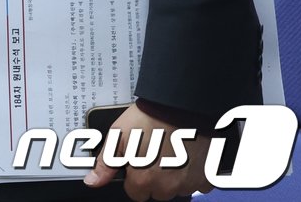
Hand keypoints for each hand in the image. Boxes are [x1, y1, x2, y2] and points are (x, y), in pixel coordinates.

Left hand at [84, 103, 210, 199]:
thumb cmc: (151, 118)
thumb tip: (92, 182)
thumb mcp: (118, 136)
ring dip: (173, 176)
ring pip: (177, 188)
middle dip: (154, 178)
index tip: (137, 162)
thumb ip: (105, 163)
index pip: (136, 193)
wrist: (183, 106)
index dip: (134, 177)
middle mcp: (168, 187)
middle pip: (157, 193)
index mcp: (144, 181)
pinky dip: (193, 173)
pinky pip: (198, 183)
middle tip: (153, 153)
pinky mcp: (207, 177)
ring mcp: (189, 183)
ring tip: (170, 150)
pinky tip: (186, 155)